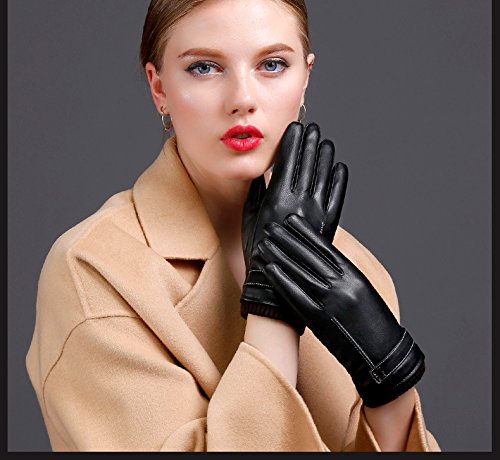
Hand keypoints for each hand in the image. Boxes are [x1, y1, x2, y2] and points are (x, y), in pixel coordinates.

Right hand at [240, 121, 347, 334]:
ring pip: (324, 176)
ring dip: (325, 156)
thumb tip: (260, 173)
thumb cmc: (258, 252)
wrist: (277, 284)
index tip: (296, 127)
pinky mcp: (328, 224)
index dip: (293, 142)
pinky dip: (339, 180)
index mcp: (277, 199)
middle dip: (310, 143)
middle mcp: (299, 202)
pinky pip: (337, 197)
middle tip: (313, 127)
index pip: (288, 162)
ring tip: (326, 141)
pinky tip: (340, 167)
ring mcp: (316, 212)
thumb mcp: (249, 219)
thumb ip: (255, 194)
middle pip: (307, 164)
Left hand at [257, 213, 424, 406]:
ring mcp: (329, 301)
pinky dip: (281, 281)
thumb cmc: (373, 323)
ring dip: (279, 256)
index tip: (291, 220)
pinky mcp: (319, 319)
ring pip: (299, 272)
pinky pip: (296, 296)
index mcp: (353, 275)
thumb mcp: (363, 290)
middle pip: (308, 256)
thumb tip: (322, 258)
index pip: (325, 247)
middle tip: (271, 226)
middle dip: (287, 239)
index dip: (305, 232)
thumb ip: (343, 274)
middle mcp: (341, 284)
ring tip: (264, 244)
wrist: (382, 354)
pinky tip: (269, 269)